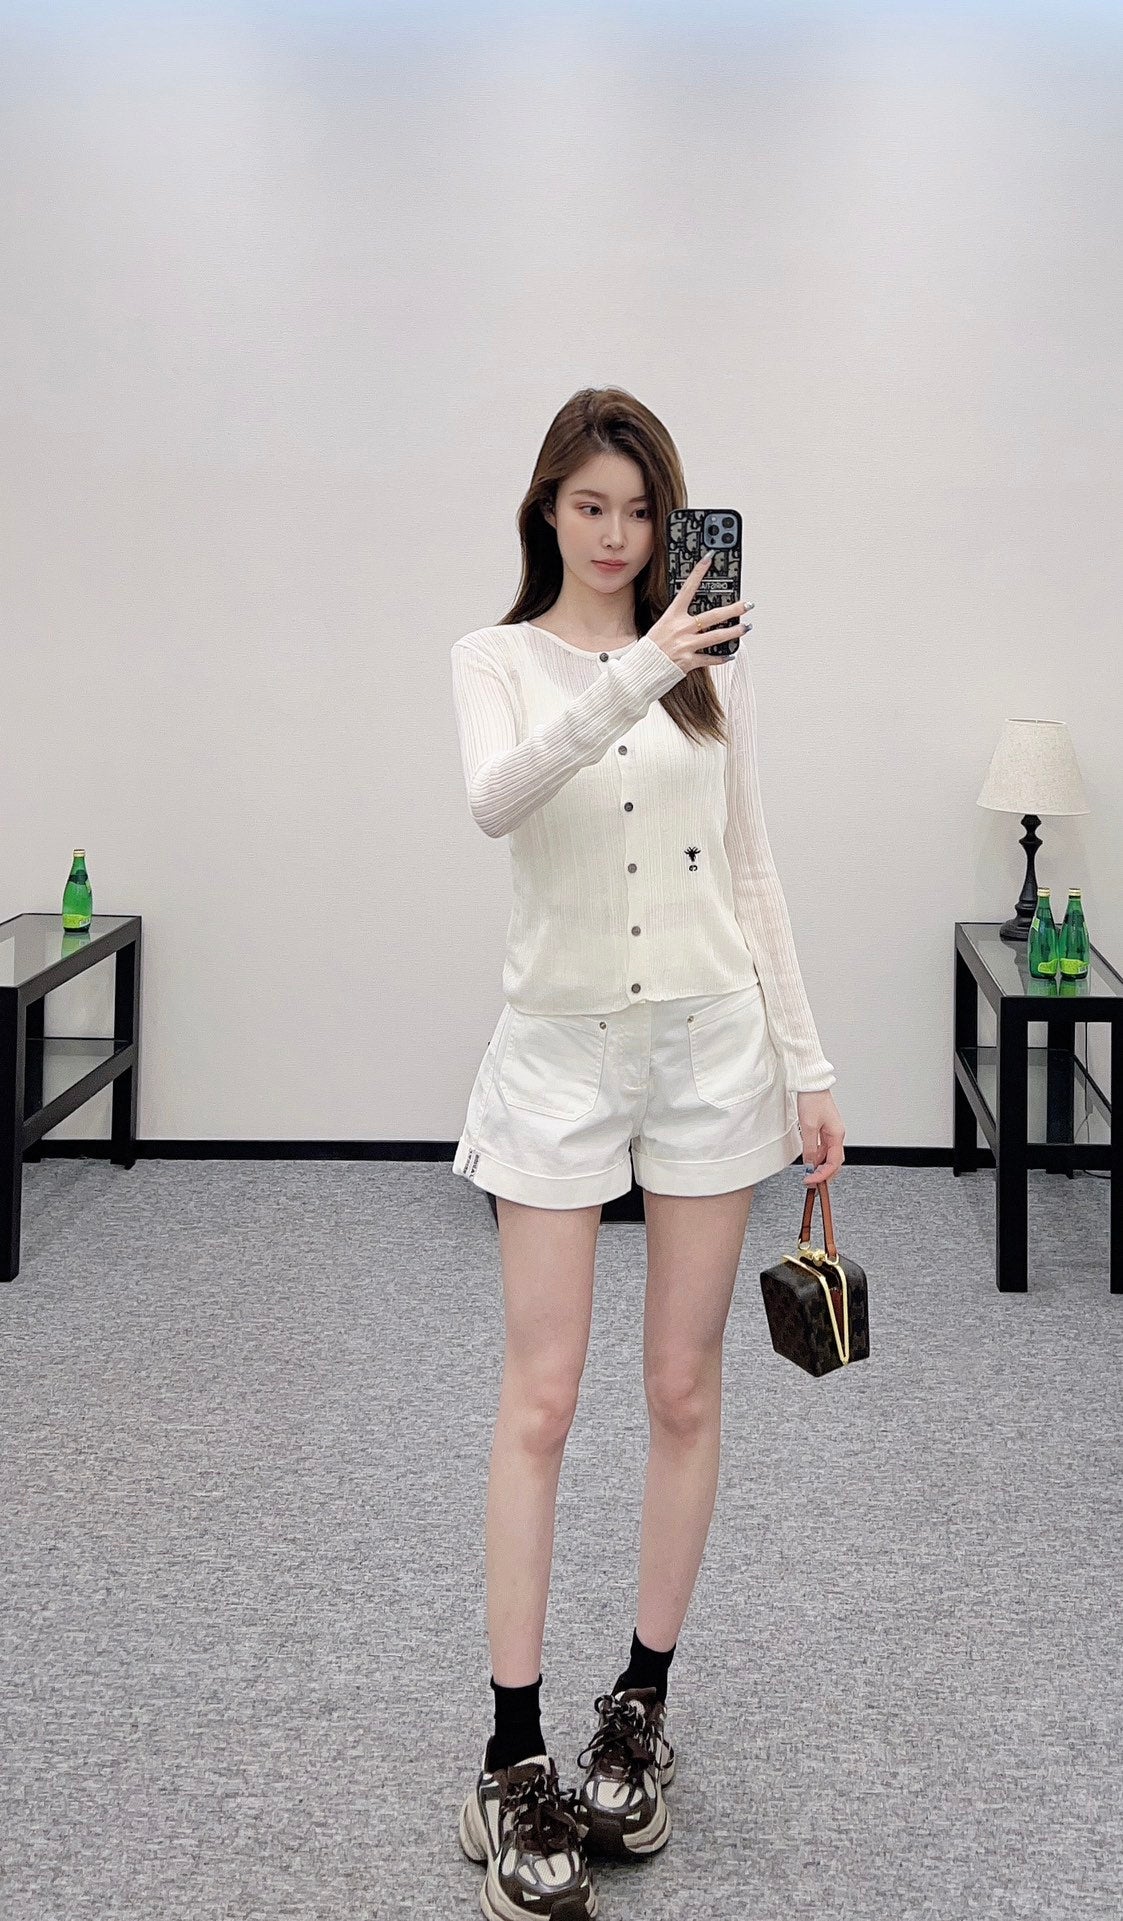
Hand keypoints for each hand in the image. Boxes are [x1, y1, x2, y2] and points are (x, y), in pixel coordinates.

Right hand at [645, 549, 752, 674]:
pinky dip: (721, 657)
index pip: (688, 589)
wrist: (641, 670)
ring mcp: (686, 645)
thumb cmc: (650, 650)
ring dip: (734, 631)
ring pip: (717, 636)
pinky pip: (710, 659)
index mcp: (672, 617)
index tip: (709, 559)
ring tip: (745, 627)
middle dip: (733, 609)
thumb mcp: (660, 627)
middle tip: (747, 605)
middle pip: (713, 616)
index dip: (698, 573)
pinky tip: (730, 654)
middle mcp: (681, 629)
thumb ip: (679, 622)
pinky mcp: (689, 661)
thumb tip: (696, 619)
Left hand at [796, 1089, 844, 1185]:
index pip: (834, 1162)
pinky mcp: (824, 1129)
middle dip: (824, 1174)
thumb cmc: (813, 1099)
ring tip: (808, 1174)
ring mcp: (831, 1132)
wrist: (811, 1084)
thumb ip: (810, 1148)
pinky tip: (809, 1160)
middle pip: (834, 1162)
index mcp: (837, 1135)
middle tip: (811, 1183)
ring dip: (819, 1166)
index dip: (823, 1174)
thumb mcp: (808, 1127)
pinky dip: (816, 1157)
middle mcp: (836, 1135)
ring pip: (828, 1156)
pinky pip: (822, 1148)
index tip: (812, 1181)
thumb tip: (809, 1164)